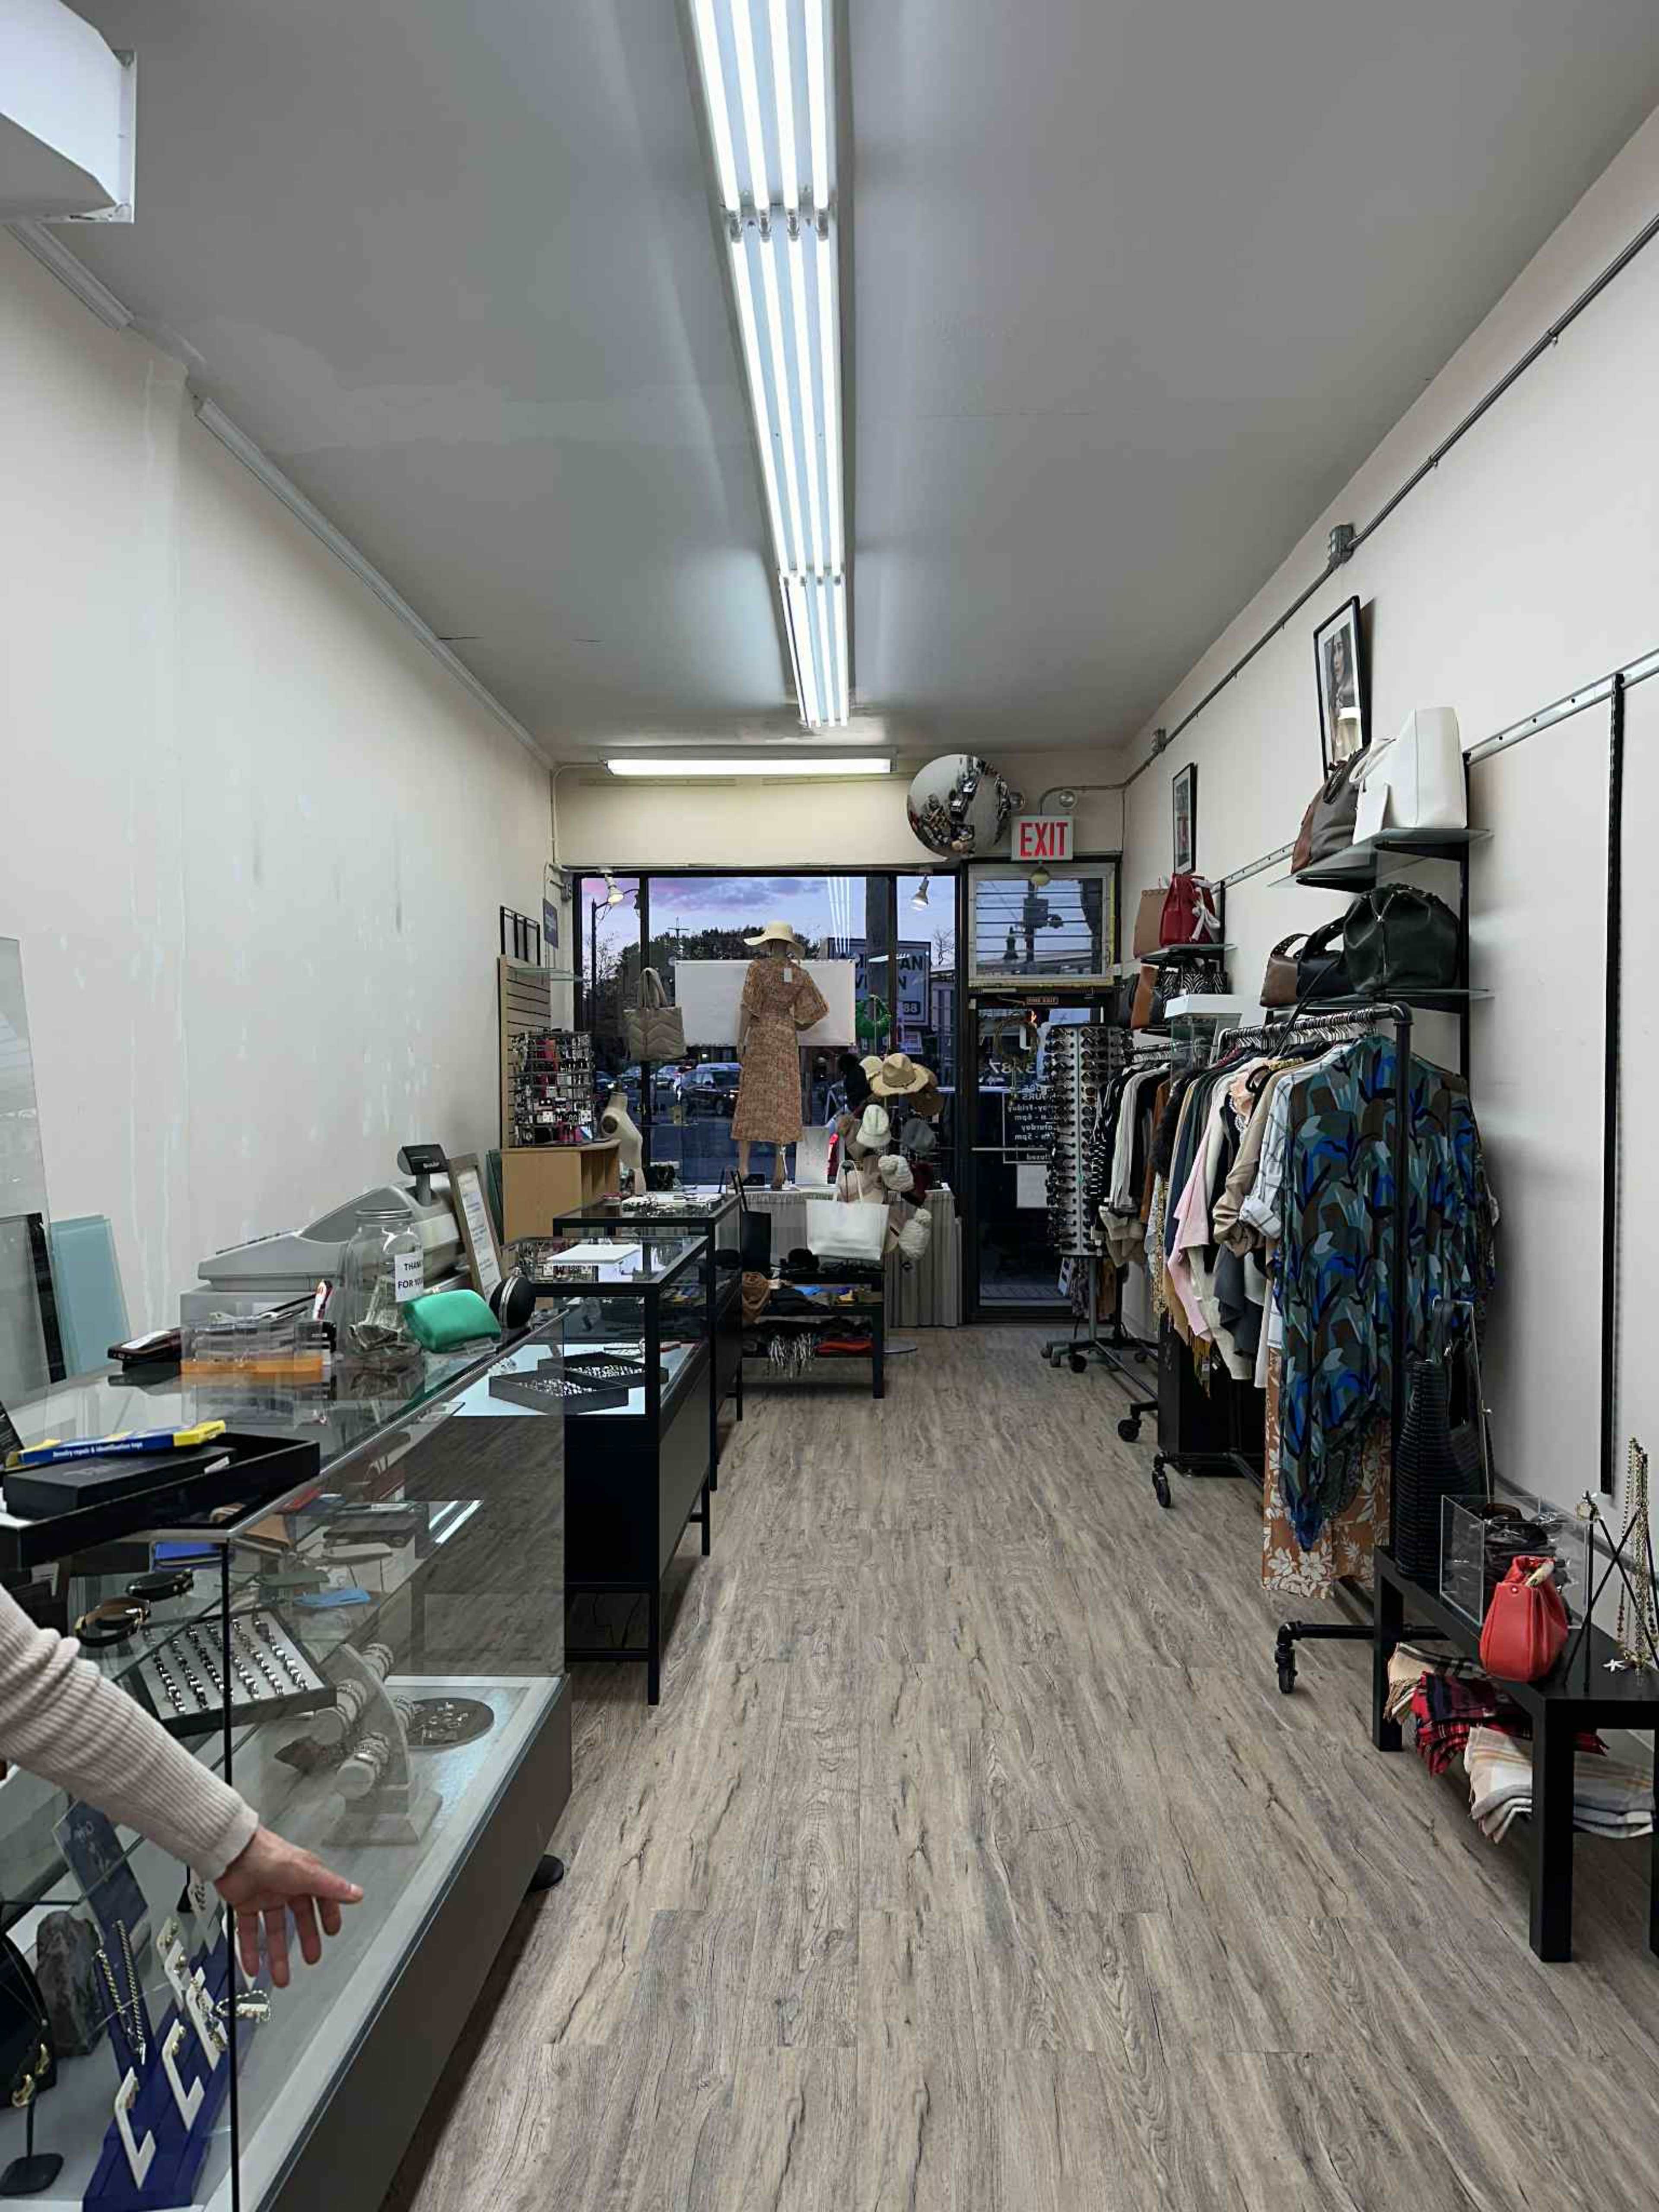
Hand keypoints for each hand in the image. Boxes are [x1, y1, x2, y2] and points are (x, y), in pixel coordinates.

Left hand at [215, 1827, 361, 1986]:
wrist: (233, 1852)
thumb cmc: (268, 1855)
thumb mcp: (304, 1874)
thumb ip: (330, 1887)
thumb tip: (356, 1894)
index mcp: (304, 1876)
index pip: (322, 1899)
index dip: (328, 1915)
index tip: (332, 1931)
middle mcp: (287, 1886)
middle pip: (299, 1918)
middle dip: (306, 1940)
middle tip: (311, 1958)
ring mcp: (266, 1896)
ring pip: (275, 1930)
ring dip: (277, 1954)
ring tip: (280, 1976)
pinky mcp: (245, 1903)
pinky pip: (250, 1931)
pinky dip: (251, 1950)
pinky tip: (253, 1966)